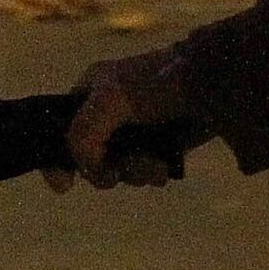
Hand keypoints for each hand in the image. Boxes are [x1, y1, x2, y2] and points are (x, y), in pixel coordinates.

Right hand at [46, 46, 199, 189]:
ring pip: (119, 168)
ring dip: (134, 173)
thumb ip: (83, 134)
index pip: (59, 130)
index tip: (64, 185)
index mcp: (89, 93)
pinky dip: (151, 175)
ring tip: (151, 165)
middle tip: (116, 172)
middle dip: (106, 170)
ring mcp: (135, 131)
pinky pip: (144, 171)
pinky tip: (162, 168)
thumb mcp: (109, 100)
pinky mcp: (161, 145)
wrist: (212, 85)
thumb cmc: (157, 83)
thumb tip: (86, 169)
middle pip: (90, 157)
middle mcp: (108, 114)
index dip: (56, 159)